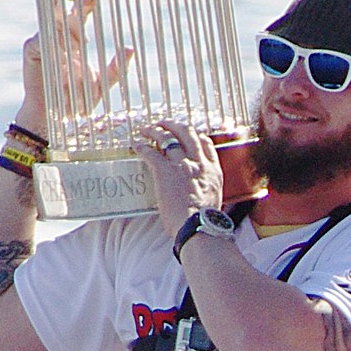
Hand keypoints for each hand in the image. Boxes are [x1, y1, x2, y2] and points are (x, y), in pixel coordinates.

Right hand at [16, 0, 132, 134]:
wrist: (56, 118)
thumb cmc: (77, 100)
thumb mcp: (102, 83)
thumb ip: (117, 68)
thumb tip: (131, 48)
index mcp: (73, 40)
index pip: (79, 13)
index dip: (86, 1)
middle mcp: (57, 36)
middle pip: (58, 6)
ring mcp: (43, 42)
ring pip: (49, 18)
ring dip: (59, 16)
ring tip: (72, 22)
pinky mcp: (31, 51)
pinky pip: (40, 39)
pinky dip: (52, 40)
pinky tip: (63, 47)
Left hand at [135, 120, 223, 238]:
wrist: (198, 226)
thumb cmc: (205, 221)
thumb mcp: (215, 198)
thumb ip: (208, 188)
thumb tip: (199, 194)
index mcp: (212, 170)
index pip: (205, 143)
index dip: (196, 135)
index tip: (189, 133)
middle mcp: (198, 163)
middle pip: (186, 133)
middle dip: (174, 125)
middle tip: (164, 123)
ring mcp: (181, 165)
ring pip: (167, 138)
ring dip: (155, 130)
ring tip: (146, 128)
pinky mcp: (164, 171)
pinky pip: (151, 153)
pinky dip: (142, 147)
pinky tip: (136, 145)